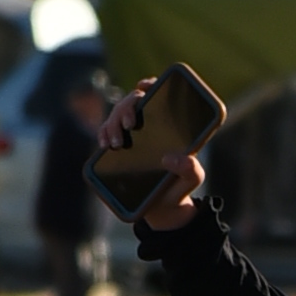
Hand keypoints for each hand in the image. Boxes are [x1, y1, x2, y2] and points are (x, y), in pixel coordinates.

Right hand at [100, 78, 203, 232]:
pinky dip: (103, 134)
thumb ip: (190, 170)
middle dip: (127, 107)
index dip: (150, 85)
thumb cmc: (179, 189)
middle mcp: (149, 125)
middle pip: (133, 101)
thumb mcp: (192, 180)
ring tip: (116, 143)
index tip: (144, 86)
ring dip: (112, 123)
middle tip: (129, 124)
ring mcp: (132, 135)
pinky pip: (105, 132)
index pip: (158, 94)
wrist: (162, 210)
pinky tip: (104, 143)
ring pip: (117, 115)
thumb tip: (172, 158)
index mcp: (169, 125)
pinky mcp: (118, 147)